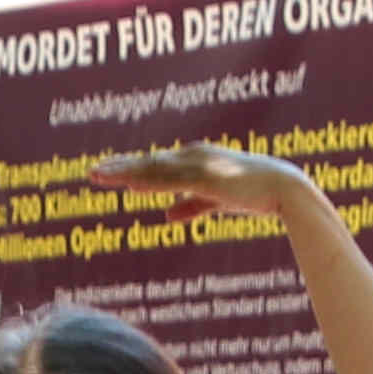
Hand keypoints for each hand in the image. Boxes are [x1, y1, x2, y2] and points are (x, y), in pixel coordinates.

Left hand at [93, 145, 312, 220]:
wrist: (282, 188)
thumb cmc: (252, 193)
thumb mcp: (214, 201)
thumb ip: (189, 206)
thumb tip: (164, 216)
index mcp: (193, 160)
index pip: (153, 165)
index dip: (127, 167)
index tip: (105, 172)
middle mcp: (192, 157)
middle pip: (147, 164)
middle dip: (118, 168)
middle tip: (90, 172)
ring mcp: (199, 166)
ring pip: (154, 170)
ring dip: (126, 173)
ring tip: (101, 176)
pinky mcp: (208, 178)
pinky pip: (173, 182)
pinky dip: (151, 183)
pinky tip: (132, 187)